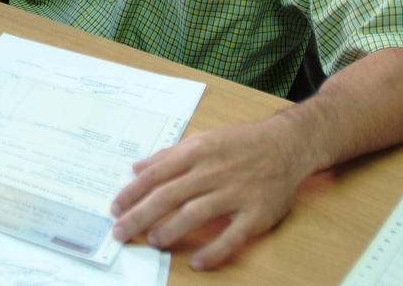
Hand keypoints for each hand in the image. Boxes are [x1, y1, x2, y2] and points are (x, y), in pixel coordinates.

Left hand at [109, 115, 310, 270]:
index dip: (133, 193)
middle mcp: (213, 171)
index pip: (157, 174)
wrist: (287, 145)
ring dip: (170, 230)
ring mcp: (235, 193)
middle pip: (169, 196)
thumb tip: (136, 167)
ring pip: (195, 214)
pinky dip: (213, 251)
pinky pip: (232, 236)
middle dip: (140, 215)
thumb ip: (169, 155)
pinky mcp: (256, 214)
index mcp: (197, 152)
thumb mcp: (202, 139)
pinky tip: (196, 262)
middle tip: (120, 232)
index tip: (115, 208)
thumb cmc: (240, 143)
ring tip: (153, 241)